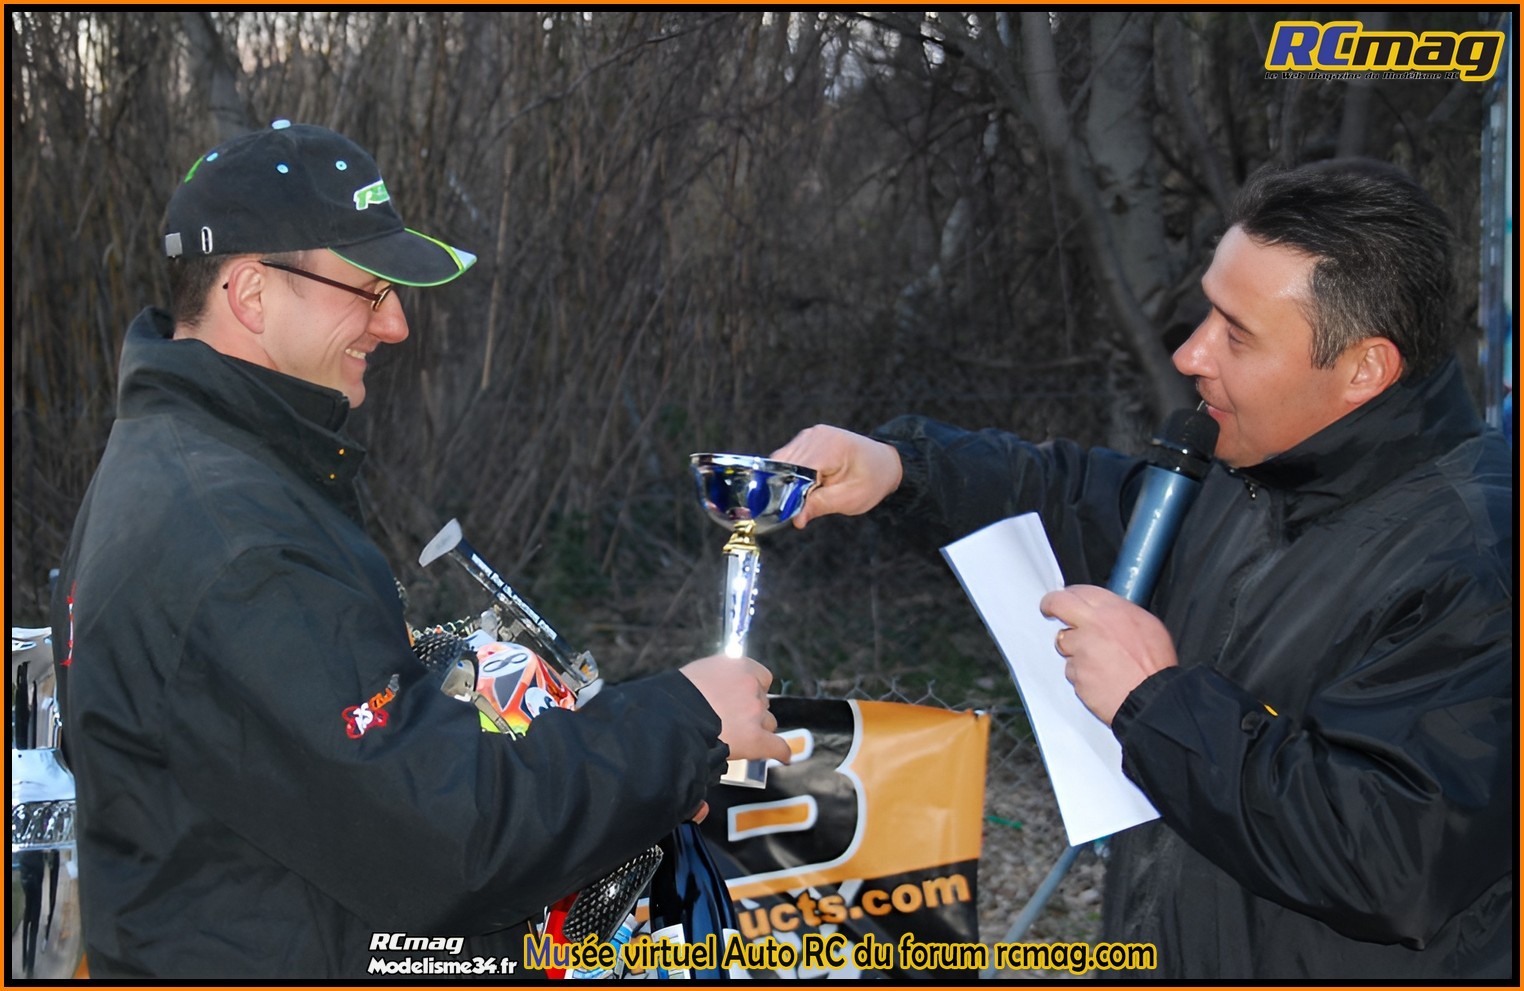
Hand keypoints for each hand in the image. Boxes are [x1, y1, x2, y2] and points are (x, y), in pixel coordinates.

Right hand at [679, 655, 791, 763]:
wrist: (670, 719)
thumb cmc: (676, 696)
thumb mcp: (699, 673)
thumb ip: (719, 678)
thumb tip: (724, 687)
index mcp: (739, 666)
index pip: (762, 677)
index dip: (753, 690)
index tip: (744, 698)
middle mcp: (751, 687)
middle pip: (763, 702)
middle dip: (751, 711)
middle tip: (731, 720)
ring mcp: (755, 713)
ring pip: (768, 723)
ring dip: (757, 729)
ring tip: (735, 737)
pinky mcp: (755, 739)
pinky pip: (777, 746)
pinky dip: (780, 752)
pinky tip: (783, 756)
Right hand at [769, 425, 902, 528]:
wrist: (883, 463)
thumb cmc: (872, 480)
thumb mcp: (850, 499)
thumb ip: (820, 506)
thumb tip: (795, 519)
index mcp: (829, 447)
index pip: (794, 469)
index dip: (788, 491)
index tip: (789, 511)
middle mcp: (815, 436)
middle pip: (783, 464)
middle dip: (787, 487)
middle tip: (801, 506)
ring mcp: (810, 435)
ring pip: (781, 461)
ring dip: (789, 480)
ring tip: (810, 493)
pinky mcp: (806, 439)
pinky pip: (788, 458)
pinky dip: (792, 473)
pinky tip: (808, 483)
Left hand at [1040, 585, 1177, 724]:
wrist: (1152, 699)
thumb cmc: (1155, 667)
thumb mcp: (1149, 626)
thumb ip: (1121, 615)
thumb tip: (1106, 612)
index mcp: (1114, 611)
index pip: (1081, 591)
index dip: (1071, 595)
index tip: (1067, 599)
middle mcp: (1093, 625)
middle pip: (1058, 603)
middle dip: (1050, 605)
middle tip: (1049, 610)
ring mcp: (1081, 649)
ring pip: (1063, 641)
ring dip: (1073, 649)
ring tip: (1097, 661)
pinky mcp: (1075, 672)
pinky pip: (1071, 669)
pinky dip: (1081, 673)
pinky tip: (1099, 678)